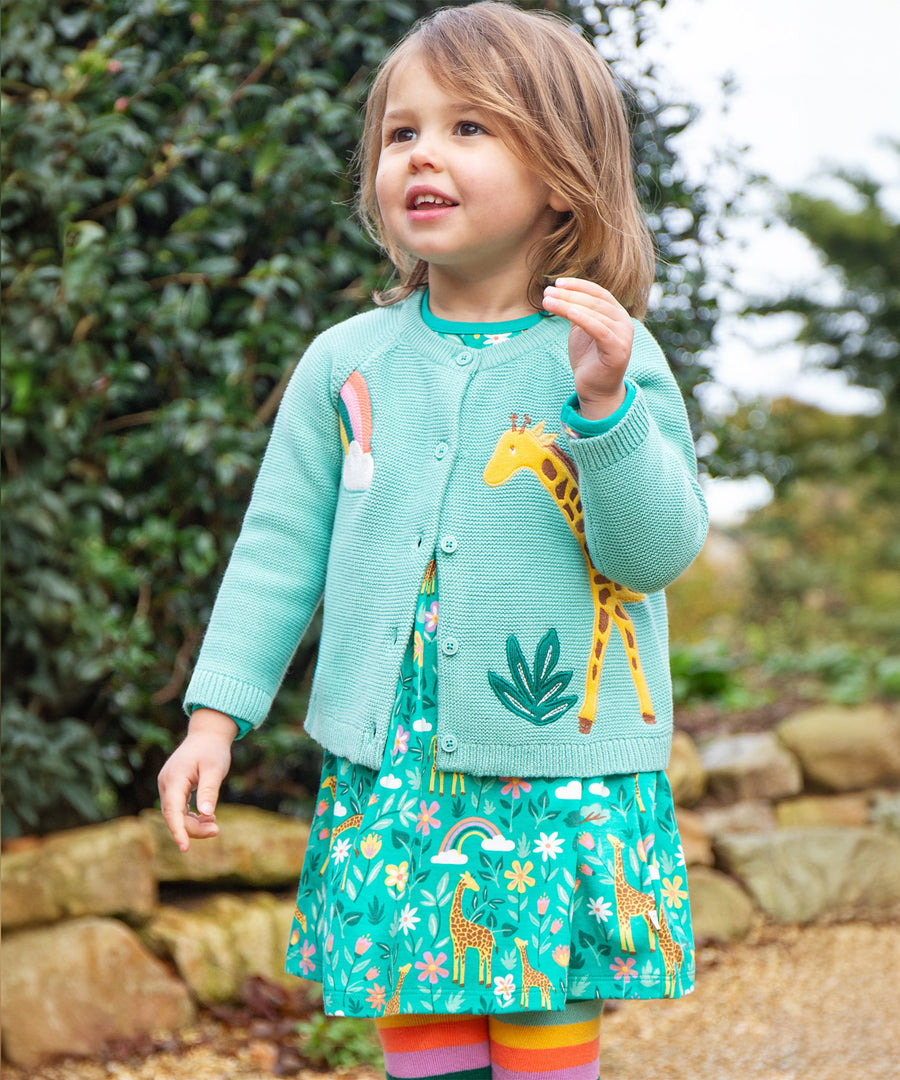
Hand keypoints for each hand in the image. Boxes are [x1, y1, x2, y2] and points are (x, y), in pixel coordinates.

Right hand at [157, 708, 236, 851]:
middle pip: (173, 816)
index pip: (172, 810)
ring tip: (214, 825)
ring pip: (175, 815)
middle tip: (216, 830)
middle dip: (193, 828)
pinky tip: (207, 818)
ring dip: (193, 824)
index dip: (178, 830)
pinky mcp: (173, 789)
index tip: (184, 848)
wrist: (207, 735)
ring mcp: (168, 787)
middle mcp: (166, 783)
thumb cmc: (212, 750)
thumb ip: (209, 790)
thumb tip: (206, 814)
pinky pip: (178, 810)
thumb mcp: (214, 768)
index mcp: (174, 778)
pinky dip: (191, 817)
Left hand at [542, 278, 633, 420]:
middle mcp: (624, 322)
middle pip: (595, 301)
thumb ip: (577, 311)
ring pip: (595, 313)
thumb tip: (560, 293)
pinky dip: (584, 319)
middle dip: (569, 295)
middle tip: (547, 292)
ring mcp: (623, 335)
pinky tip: (568, 312)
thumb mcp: (580, 330)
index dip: (578, 285)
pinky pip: (599, 330)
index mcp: (616, 314)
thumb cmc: (588, 359)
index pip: (598, 293)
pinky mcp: (618, 350)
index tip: (556, 283)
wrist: (595, 389)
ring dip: (569, 304)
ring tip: (548, 301)